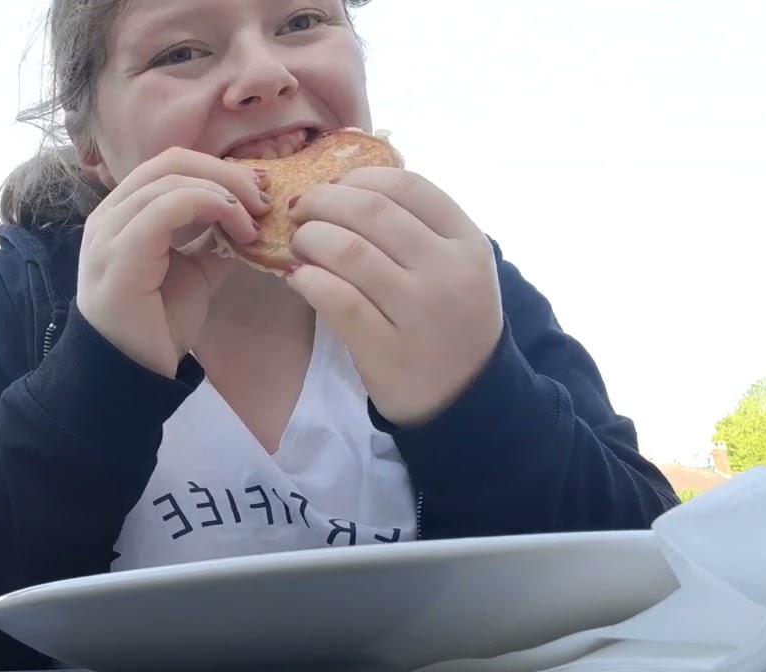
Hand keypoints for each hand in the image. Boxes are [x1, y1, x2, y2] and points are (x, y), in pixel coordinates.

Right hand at [76, 147, 269, 376]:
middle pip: (170, 162)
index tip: (258, 190)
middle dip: (225, 174)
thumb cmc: (158, 326)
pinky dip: (209, 206)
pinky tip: (236, 230)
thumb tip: (247, 217)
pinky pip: (166, 208)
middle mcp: (109, 215)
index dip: (217, 168)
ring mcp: (109, 232)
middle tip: (263, 198)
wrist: (134, 373)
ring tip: (254, 221)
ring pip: (170, 180)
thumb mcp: (195, 271)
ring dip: (224, 192)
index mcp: (123, 214)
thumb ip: (212, 239)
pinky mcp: (119, 254)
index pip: (169, 165)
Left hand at [284, 168, 503, 425]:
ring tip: (298, 244)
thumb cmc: (449, 322)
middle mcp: (447, 271)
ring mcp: (419, 312)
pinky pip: (337, 300)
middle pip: (371, 210)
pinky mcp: (387, 348)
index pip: (407, 185)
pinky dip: (309, 280)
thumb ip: (417, 228)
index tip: (332, 187)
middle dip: (322, 202)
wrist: (465, 399)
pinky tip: (298, 278)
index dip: (358, 178)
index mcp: (467, 241)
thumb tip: (344, 189)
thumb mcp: (456, 267)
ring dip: (310, 238)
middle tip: (300, 212)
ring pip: (349, 250)